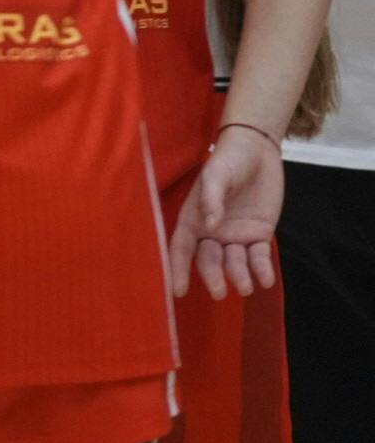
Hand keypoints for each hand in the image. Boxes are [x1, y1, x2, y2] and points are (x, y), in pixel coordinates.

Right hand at [168, 124, 283, 299]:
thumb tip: (210, 227)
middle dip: (213, 276)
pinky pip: (258, 256)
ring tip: (246, 287)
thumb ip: (212, 200)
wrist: (257, 150)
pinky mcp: (258, 234)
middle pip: (209, 260)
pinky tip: (266, 280)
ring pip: (234, 262)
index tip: (178, 291)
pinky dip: (261, 269)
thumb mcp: (216, 176)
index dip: (178, 269)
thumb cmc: (228, 160)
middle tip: (220, 292)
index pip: (182, 249)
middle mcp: (212, 232)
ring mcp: (235, 235)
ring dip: (239, 275)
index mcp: (193, 219)